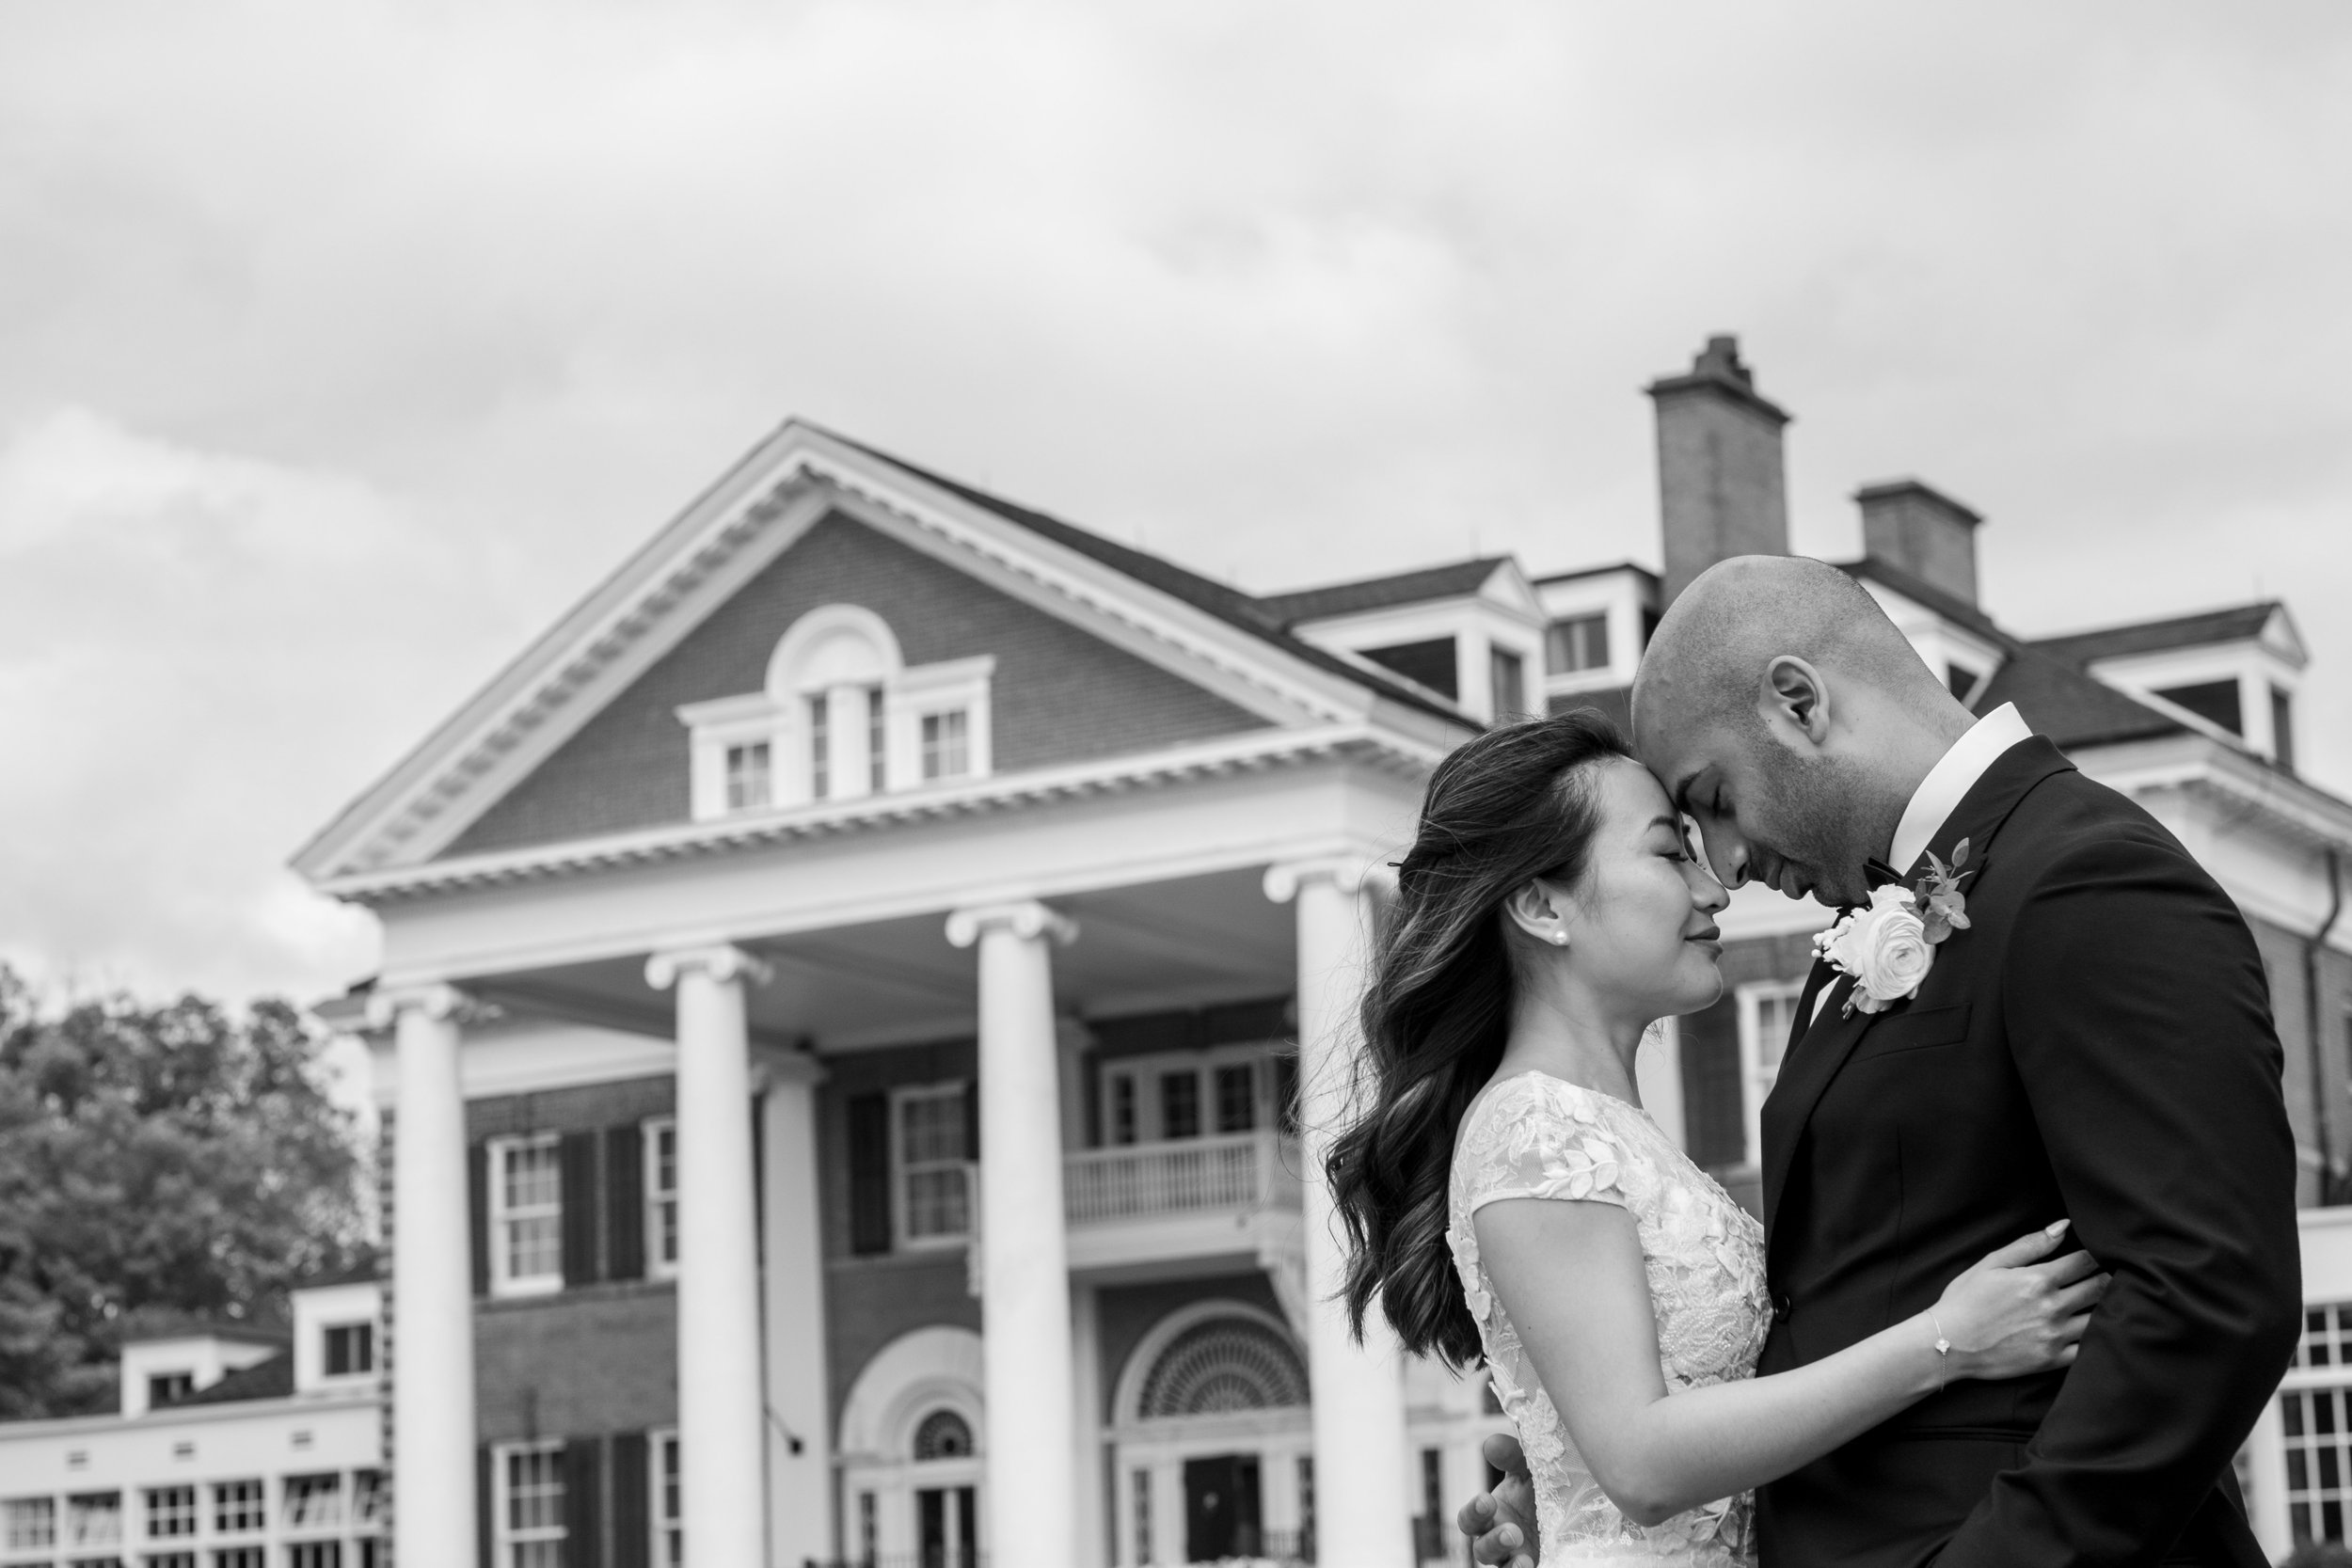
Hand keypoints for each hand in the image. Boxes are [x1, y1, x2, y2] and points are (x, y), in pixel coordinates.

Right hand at [1459, 1432, 1538, 1567]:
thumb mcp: (1527, 1469)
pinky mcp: (1537, 1565)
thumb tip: (1490, 1444)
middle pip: (1481, 1550)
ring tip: (1524, 1560)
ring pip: (1501, 1567)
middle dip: (1494, 1541)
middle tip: (1512, 1531)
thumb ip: (1511, 1456)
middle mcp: (1498, 1540)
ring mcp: (1516, 1558)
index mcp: (1491, 1516)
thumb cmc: (1539, 1488)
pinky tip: (1533, 1567)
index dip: (1474, 1512)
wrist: (1572, 1510)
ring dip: (1510, 1566)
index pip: (1469, 1519)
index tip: (1487, 1500)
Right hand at [1932, 1220, 2110, 1382]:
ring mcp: (2055, 1335)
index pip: (2084, 1262)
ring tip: (2106, 1301)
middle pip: (2099, 1288)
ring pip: (2100, 1318)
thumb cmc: (1966, 1299)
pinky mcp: (2053, 1359)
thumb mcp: (1991, 1263)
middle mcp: (2052, 1307)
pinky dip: (2098, 1338)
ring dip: (2107, 1307)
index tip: (2101, 1254)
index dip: (2097, 1255)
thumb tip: (2063, 1226)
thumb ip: (2030, 1245)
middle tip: (2111, 1275)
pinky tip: (2096, 1330)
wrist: (1948, 1343)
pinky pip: (2089, 1348)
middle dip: (2107, 1278)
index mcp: (2038, 1279)